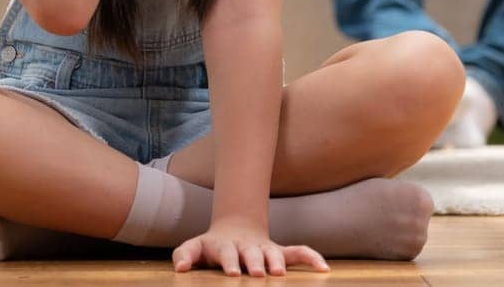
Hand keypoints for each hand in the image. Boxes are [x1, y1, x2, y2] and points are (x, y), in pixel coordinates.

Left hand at [172, 218, 327, 276]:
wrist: (234, 229)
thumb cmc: (212, 247)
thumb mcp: (194, 248)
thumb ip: (184, 255)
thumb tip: (180, 269)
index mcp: (225, 246)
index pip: (226, 252)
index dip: (230, 261)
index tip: (232, 273)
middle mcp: (247, 246)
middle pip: (251, 253)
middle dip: (255, 262)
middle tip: (257, 273)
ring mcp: (264, 249)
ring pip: (274, 253)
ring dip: (278, 261)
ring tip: (280, 272)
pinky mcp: (278, 252)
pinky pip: (297, 253)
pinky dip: (310, 257)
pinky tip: (323, 267)